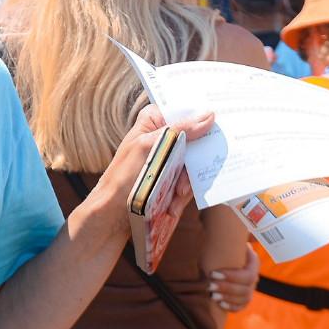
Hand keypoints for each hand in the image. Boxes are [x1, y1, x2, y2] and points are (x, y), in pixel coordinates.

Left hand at [93, 104, 214, 224]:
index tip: (217, 131)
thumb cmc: (122, 177)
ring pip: (193, 166)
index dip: (203, 122)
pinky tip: (170, 207)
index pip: (185, 113)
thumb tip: (209, 115)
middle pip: (194, 143)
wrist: (110, 215)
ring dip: (184, 185)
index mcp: (153, 121)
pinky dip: (181, 196)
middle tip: (182, 185)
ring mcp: (167, 159)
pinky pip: (188, 183)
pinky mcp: (170, 178)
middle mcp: (162, 137)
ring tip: (172, 198)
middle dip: (190, 166)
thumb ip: (180, 130)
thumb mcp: (150, 147)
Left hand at [211, 244, 259, 312]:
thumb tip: (230, 236)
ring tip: (212, 296)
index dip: (231, 277)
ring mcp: (250, 289)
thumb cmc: (224, 248)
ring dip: (228, 298)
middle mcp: (254, 277)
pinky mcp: (243, 299)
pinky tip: (220, 304)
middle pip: (245, 288)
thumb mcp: (228, 242)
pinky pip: (241, 307)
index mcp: (253, 263)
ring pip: (244, 298)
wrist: (224, 257)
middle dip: (226, 288)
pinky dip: (231, 307)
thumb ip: (229, 240)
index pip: (247, 275)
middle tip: (209, 286)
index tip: (212, 273)